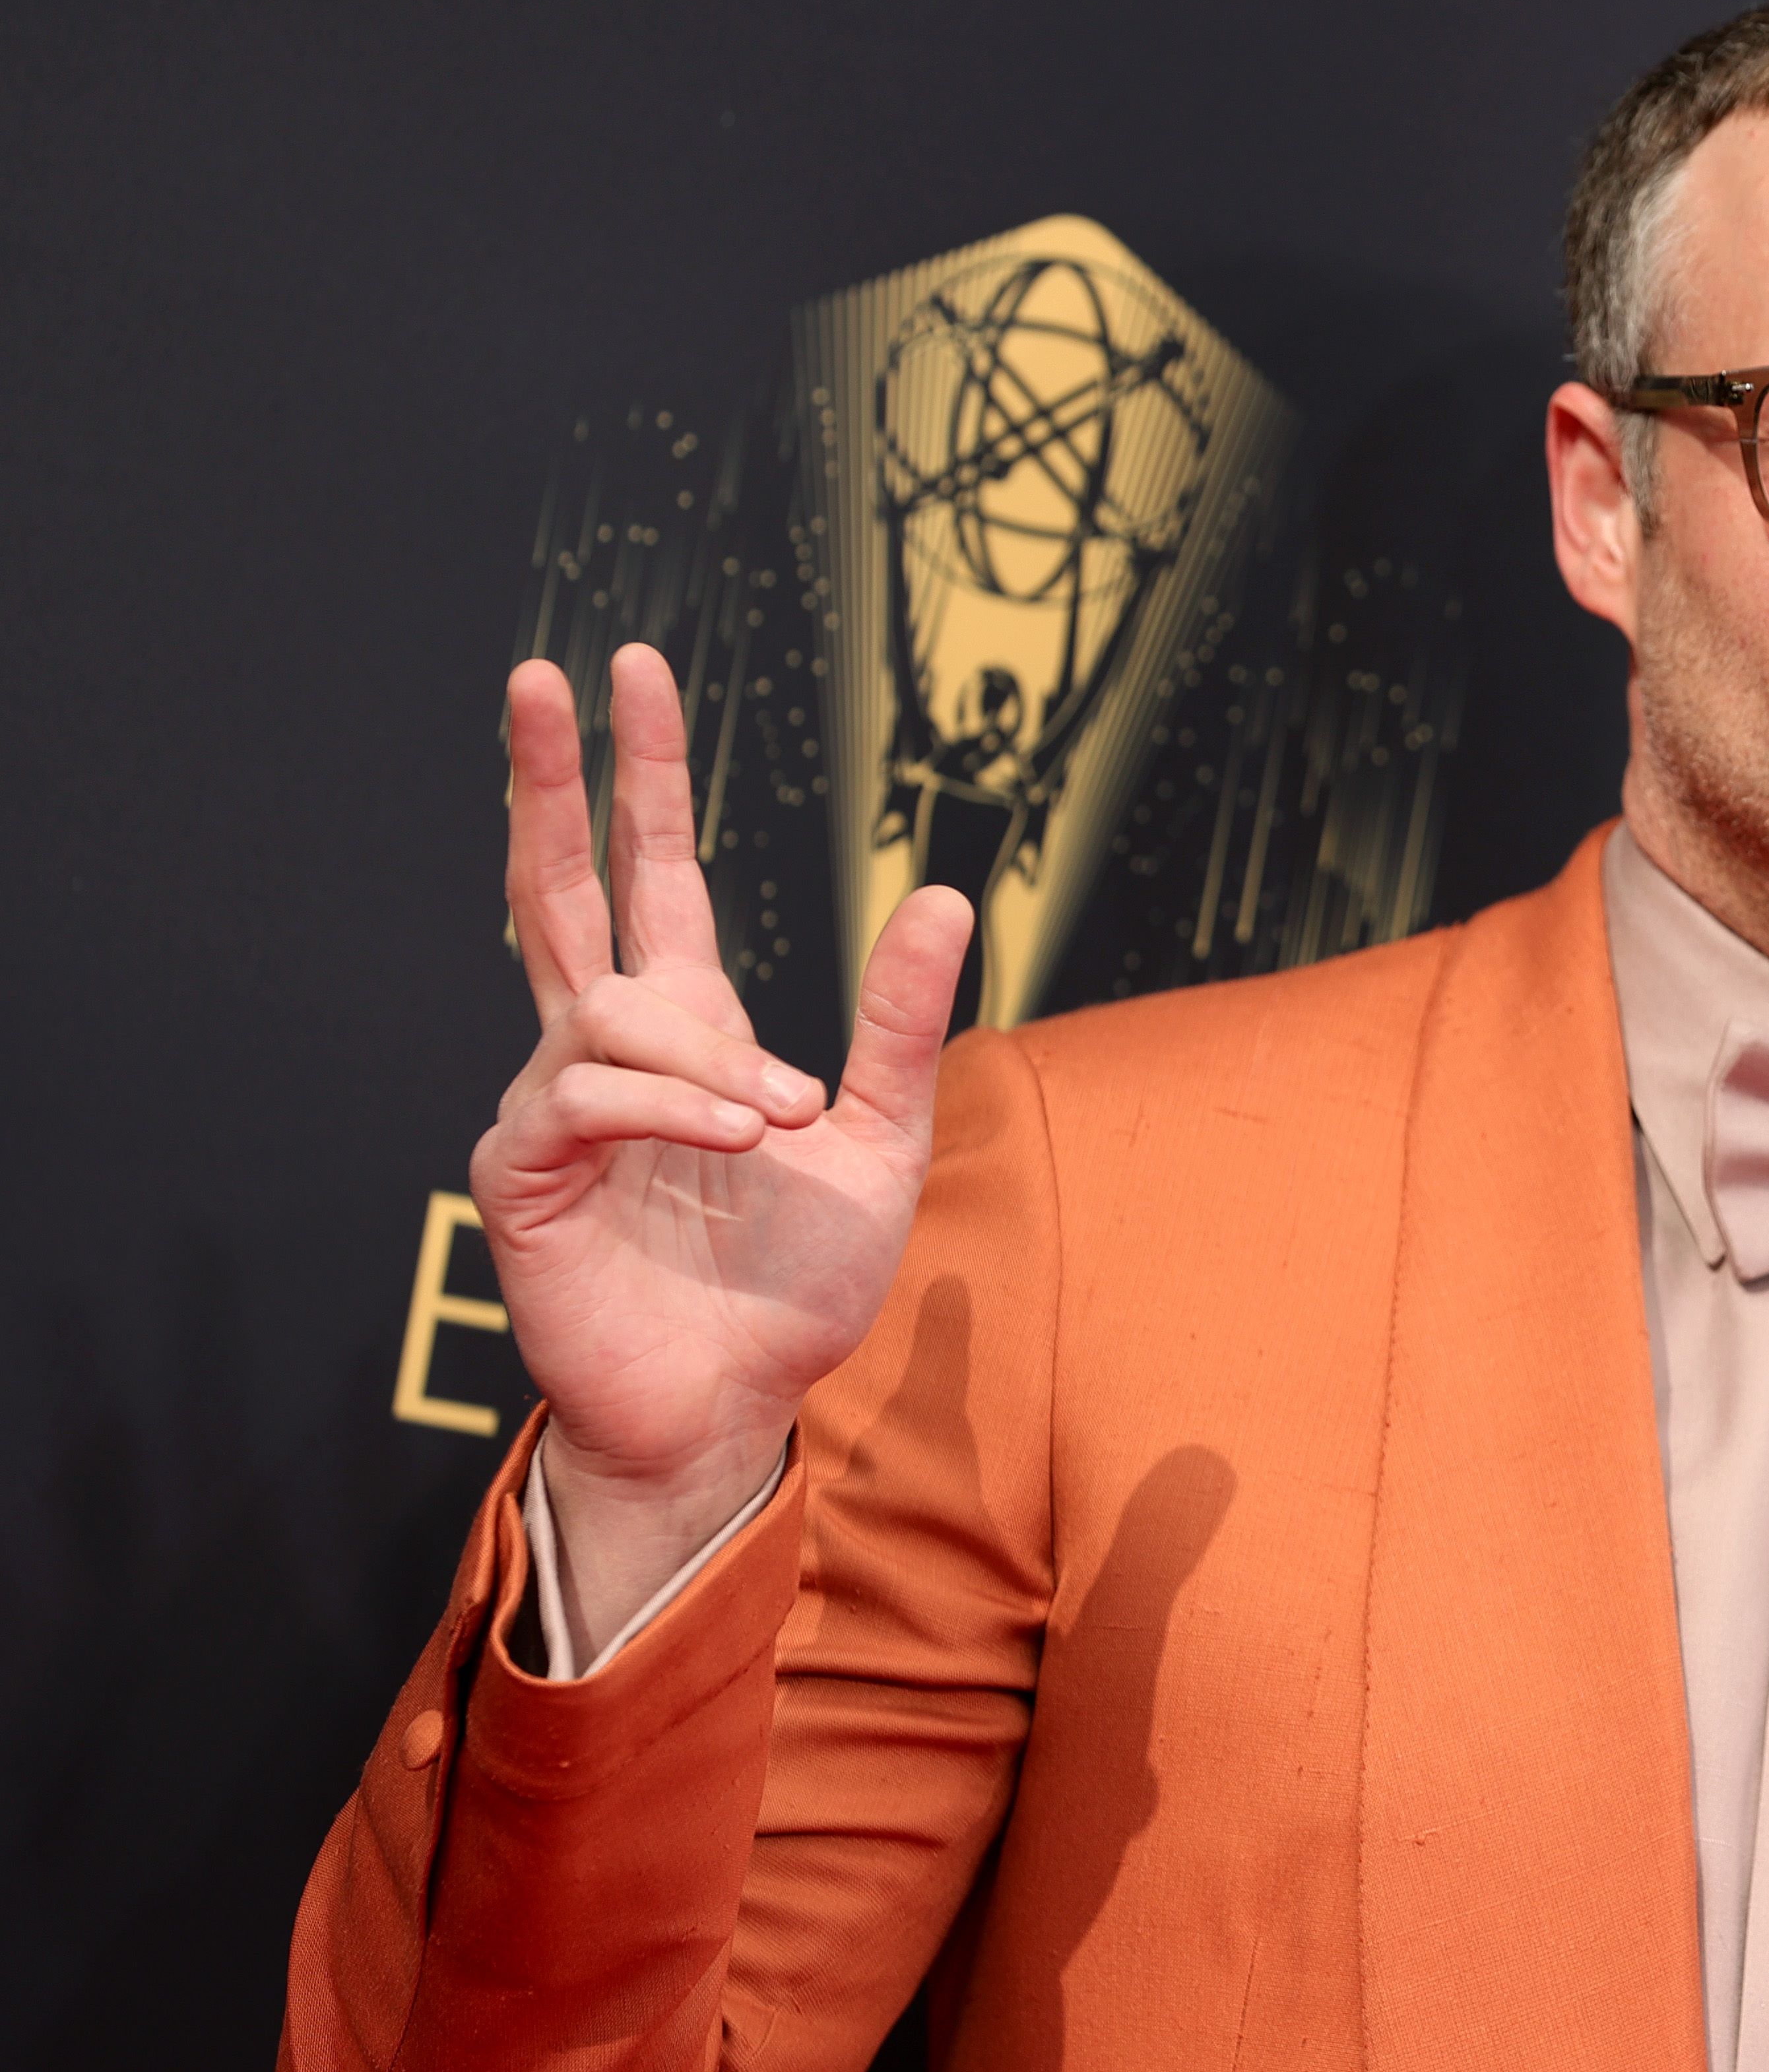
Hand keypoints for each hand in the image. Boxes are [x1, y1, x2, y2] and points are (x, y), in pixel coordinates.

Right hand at [473, 644, 971, 1653]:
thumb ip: (907, 1022)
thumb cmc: (793, 1281)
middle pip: (560, 884)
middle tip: (544, 674)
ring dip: (706, 1053)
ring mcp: (553, 1106)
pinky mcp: (523, 1173)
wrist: (737, 1401)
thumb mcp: (881, 1138)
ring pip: (607, 1009)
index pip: (652, 872)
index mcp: (690, 1025)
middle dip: (553, 778)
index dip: (640, 774)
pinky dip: (670, 1106)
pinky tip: (736, 1133)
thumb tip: (942, 891)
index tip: (631, 670)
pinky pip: (586, 1098)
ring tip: (781, 1118)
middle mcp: (608, 1048)